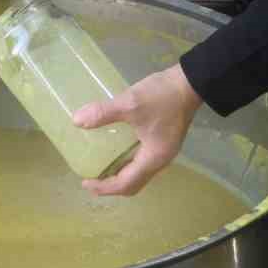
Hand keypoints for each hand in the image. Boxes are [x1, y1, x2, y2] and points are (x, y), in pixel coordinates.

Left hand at [73, 64, 202, 195]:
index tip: (85, 182)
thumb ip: (103, 113)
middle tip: (92, 178)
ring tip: (101, 166)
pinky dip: (128, 162)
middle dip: (112, 185)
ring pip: (139, 173)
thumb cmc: (162, 96)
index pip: (125, 184)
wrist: (191, 81)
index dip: (104, 187)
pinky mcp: (165, 139)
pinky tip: (117, 147)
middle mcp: (160, 160)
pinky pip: (143, 160)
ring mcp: (165, 150)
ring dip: (120, 174)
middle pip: (134, 184)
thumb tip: (77, 121)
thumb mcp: (130, 104)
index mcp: (153, 159)